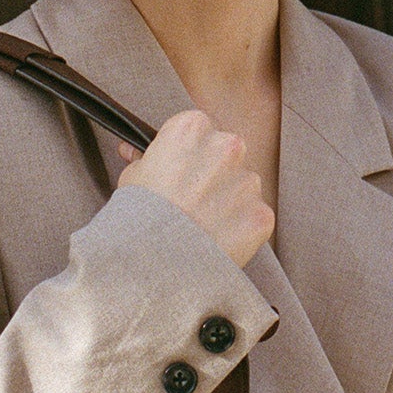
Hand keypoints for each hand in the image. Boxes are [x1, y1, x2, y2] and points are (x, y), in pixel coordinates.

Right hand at [117, 109, 274, 269]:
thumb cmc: (137, 219)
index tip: (179, 170)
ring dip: (228, 201)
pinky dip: (239, 229)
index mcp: (192, 128)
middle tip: (190, 200)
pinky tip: (215, 241)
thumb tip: (136, 153)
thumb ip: (144, 160)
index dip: (188, 153)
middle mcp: (227, 147)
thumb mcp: (131, 178)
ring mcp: (248, 181)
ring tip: (200, 225)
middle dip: (213, 173)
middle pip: (226, 154)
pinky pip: (253, 216)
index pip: (199, 129)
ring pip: (243, 185)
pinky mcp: (261, 214)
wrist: (155, 265)